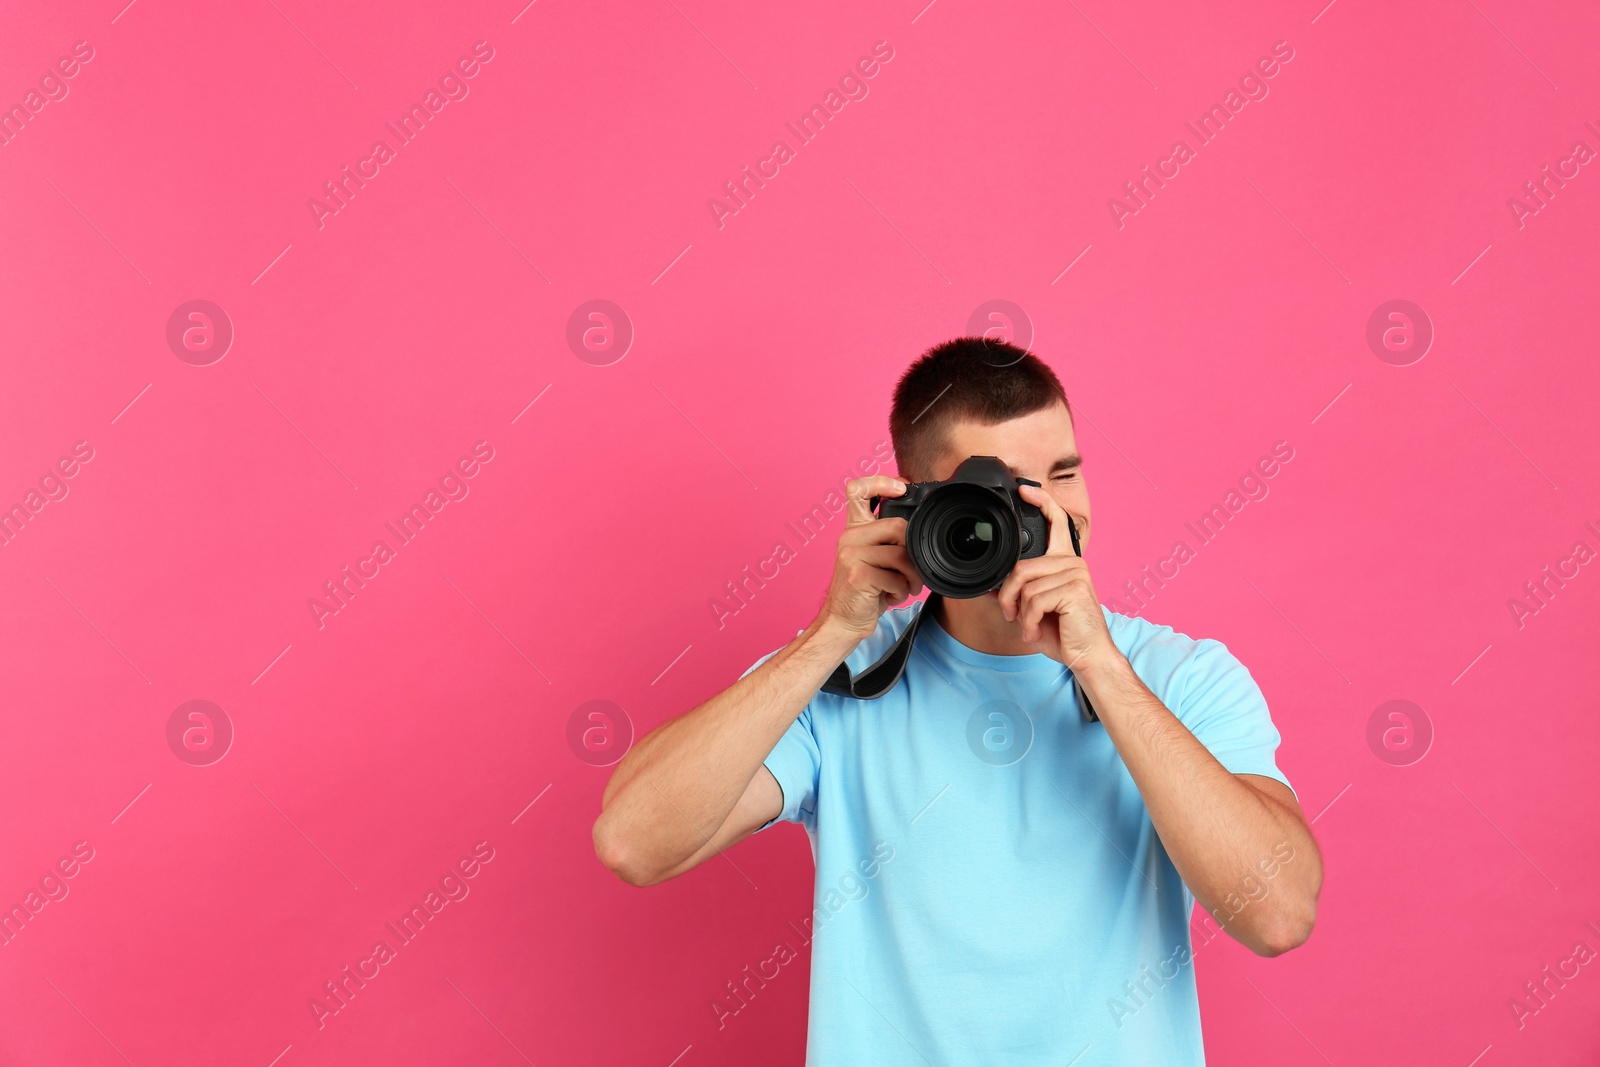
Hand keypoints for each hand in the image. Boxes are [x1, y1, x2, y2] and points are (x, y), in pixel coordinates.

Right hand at [816, 476, 925, 640]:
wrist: (842, 620)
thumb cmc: (864, 591)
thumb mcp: (874, 559)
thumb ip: (888, 540)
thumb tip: (918, 527)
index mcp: (854, 529)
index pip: (857, 490)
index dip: (880, 482)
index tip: (901, 489)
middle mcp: (849, 537)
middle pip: (898, 526)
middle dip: (913, 553)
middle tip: (912, 572)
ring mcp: (851, 554)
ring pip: (901, 554)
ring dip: (911, 577)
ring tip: (904, 587)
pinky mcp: (858, 574)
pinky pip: (896, 577)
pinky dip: (901, 591)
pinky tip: (891, 596)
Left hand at [996, 483, 1117, 671]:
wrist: (1088, 656)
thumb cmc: (1065, 632)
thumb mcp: (1035, 610)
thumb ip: (1017, 592)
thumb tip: (990, 585)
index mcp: (1066, 561)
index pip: (1057, 522)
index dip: (1041, 502)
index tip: (1025, 490)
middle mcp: (1073, 562)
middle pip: (1021, 566)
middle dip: (1008, 595)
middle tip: (1013, 615)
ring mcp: (1075, 573)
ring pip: (1024, 584)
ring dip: (1019, 612)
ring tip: (1029, 625)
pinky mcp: (1075, 588)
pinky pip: (1034, 600)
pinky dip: (1029, 621)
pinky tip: (1036, 631)